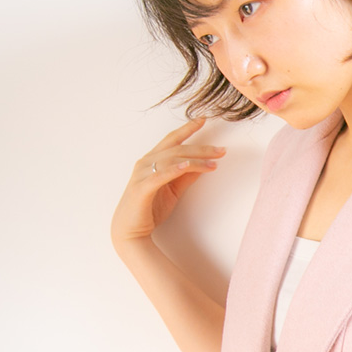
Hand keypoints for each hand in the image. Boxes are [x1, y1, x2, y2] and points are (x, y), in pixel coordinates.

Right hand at [110, 119, 225, 252]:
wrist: (130, 232)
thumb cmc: (150, 209)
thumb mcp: (173, 190)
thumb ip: (186, 176)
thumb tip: (204, 164)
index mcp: (152, 160)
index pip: (172, 140)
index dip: (187, 129)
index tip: (203, 120)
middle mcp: (145, 163)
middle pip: (176, 148)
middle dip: (201, 148)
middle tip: (221, 150)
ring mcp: (142, 174)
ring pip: (172, 159)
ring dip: (195, 160)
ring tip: (213, 163)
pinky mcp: (141, 188)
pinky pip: (159, 175)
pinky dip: (174, 169)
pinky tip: (186, 166)